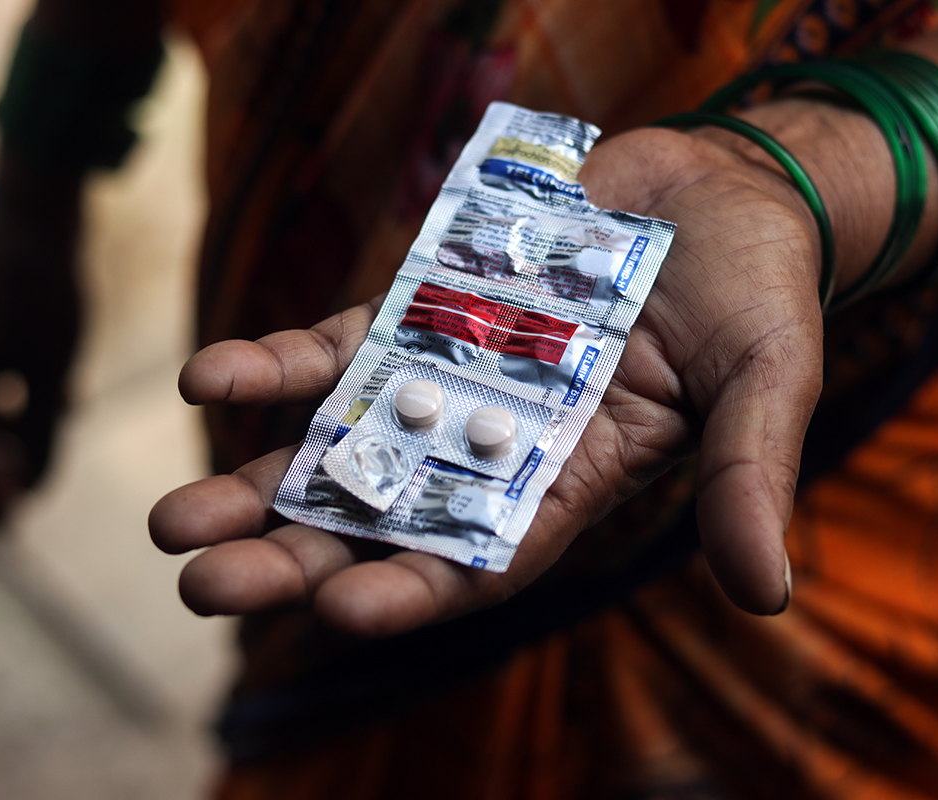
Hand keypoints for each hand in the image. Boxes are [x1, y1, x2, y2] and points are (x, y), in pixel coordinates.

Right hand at [0, 154, 82, 522]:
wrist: (35, 209)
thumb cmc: (47, 293)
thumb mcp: (53, 371)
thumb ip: (44, 431)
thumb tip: (37, 485)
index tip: (10, 529)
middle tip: (19, 510)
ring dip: (4, 437)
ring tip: (38, 463)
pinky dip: (12, 399)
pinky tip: (57, 404)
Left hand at [150, 125, 824, 634]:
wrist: (713, 191)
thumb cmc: (754, 291)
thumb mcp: (766, 383)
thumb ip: (748, 478)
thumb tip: (767, 594)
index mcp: (570, 481)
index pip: (484, 557)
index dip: (418, 587)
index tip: (344, 611)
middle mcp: (492, 445)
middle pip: (382, 520)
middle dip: (296, 558)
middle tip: (205, 588)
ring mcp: (445, 379)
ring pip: (336, 447)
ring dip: (256, 482)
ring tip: (170, 524)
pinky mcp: (415, 313)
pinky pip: (332, 348)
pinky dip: (272, 365)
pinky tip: (206, 378)